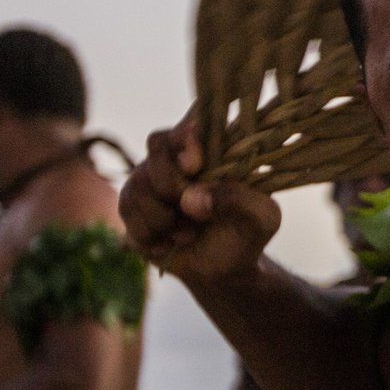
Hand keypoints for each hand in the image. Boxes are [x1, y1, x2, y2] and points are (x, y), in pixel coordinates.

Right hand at [119, 111, 282, 287]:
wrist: (223, 270)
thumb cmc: (246, 233)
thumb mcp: (262, 218)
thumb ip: (239, 200)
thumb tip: (190, 198)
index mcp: (213, 149)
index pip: (194, 119)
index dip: (187, 135)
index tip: (195, 165)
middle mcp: (177, 156)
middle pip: (157, 147)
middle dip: (172, 185)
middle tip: (195, 214)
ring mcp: (150, 178)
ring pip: (138, 183)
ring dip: (164, 218)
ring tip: (187, 233)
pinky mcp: (132, 204)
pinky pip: (127, 210)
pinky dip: (150, 233)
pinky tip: (168, 242)